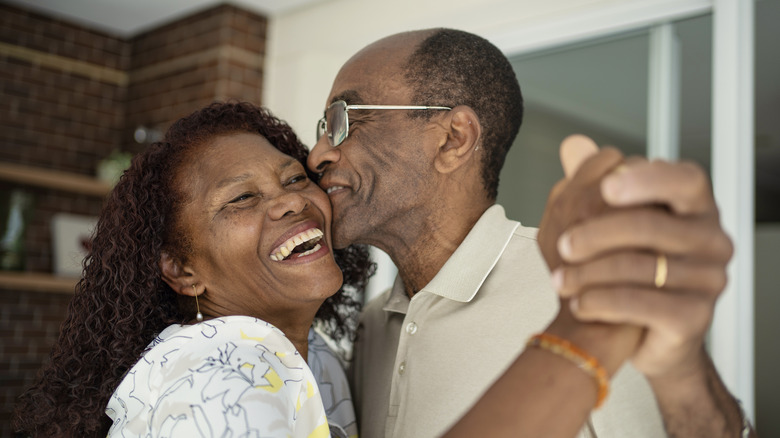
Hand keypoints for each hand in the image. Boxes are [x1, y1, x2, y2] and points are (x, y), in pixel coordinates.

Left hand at [546, 135, 732, 379]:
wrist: (642, 333)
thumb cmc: (627, 269)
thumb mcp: (606, 220)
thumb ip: (593, 181)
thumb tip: (573, 144)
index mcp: (695, 207)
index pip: (684, 180)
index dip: (647, 179)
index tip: (605, 187)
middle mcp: (712, 240)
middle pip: (652, 225)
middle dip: (597, 234)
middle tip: (561, 245)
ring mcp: (709, 281)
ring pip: (641, 267)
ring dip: (589, 274)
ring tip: (558, 280)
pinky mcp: (695, 318)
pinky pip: (643, 304)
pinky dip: (602, 302)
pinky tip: (578, 303)